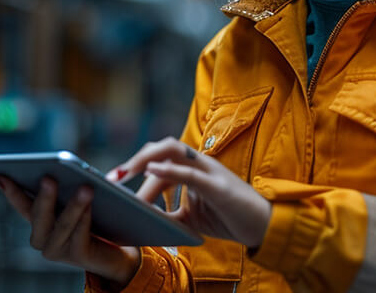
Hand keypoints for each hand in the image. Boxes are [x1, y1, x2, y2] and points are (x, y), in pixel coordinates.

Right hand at [0, 174, 140, 285]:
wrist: (117, 252)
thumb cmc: (95, 221)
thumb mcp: (79, 200)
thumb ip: (71, 185)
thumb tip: (71, 167)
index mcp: (39, 220)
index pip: (22, 203)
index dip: (11, 191)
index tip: (1, 175)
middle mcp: (43, 238)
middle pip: (39, 215)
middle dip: (44, 196)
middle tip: (49, 178)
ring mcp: (58, 250)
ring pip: (63, 225)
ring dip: (74, 206)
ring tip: (85, 187)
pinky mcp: (78, 257)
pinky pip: (80, 236)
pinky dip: (85, 219)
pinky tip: (92, 205)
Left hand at [111, 137, 271, 248]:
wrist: (263, 228)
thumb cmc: (227, 217)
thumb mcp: (189, 218)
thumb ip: (167, 215)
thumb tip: (139, 219)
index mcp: (191, 168)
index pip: (158, 159)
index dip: (135, 167)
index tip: (112, 182)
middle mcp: (198, 163)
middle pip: (163, 146)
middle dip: (135, 159)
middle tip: (113, 178)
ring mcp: (209, 171)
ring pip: (174, 150)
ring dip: (147, 159)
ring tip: (126, 173)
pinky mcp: (219, 186)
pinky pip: (191, 172)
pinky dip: (170, 169)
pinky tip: (152, 170)